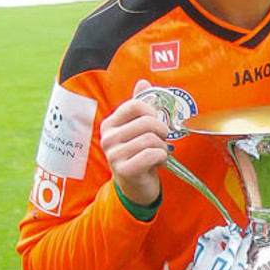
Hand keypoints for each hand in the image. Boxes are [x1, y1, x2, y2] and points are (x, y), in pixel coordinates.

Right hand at [100, 79, 169, 205]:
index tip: (156, 123)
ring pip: (152, 139)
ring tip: (158, 154)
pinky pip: (153, 154)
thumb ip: (139, 106)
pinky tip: (157, 163)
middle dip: (162, 132)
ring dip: (162, 147)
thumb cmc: (139, 155)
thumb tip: (143, 82)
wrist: (136, 187)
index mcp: (110, 125)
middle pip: (147, 122)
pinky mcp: (124, 170)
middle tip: (161, 141)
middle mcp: (108, 138)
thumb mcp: (138, 130)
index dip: (153, 112)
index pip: (135, 105)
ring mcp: (114, 155)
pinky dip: (162, 158)